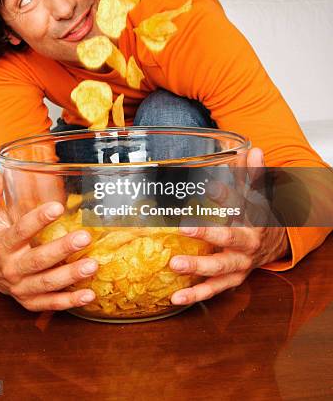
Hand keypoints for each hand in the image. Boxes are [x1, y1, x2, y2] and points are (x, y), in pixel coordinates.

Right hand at [0, 166, 98, 311]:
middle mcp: (12, 268)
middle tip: (84, 237)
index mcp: (2, 245)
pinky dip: (70, 300)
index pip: (20, 231)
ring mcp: (22, 287)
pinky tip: (89, 294)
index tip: (57, 207)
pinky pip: (51, 303)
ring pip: (47, 283)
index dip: (38, 220)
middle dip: (62, 249)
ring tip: (92, 265)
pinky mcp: (31, 301)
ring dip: (70, 276)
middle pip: (37, 260)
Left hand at [169, 148, 289, 305]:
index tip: (202, 197)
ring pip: (219, 271)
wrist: (273, 244)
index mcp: (252, 222)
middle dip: (205, 241)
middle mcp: (246, 246)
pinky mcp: (231, 280)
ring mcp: (239, 266)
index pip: (237, 211)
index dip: (221, 203)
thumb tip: (253, 150)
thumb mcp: (257, 194)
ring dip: (197, 271)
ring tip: (174, 266)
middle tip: (181, 235)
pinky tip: (176, 297)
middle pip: (228, 243)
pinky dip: (196, 295)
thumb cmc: (257, 216)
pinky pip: (213, 290)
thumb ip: (253, 174)